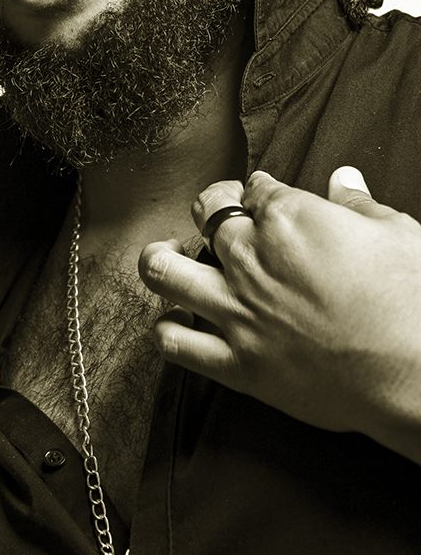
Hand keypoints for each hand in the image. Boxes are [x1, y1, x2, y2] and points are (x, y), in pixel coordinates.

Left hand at [138, 168, 420, 458]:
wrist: (416, 374)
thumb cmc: (413, 301)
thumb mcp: (397, 234)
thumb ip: (358, 205)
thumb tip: (343, 180)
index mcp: (289, 219)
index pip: (255, 188)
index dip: (259, 191)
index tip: (264, 198)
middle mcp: (251, 258)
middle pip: (206, 215)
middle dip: (212, 210)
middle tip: (219, 219)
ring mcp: (238, 310)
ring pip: (165, 272)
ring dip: (160, 258)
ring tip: (168, 256)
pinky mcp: (237, 363)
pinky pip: (176, 343)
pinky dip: (166, 330)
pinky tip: (174, 321)